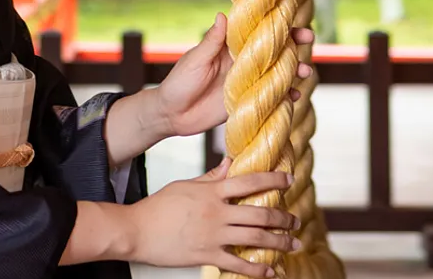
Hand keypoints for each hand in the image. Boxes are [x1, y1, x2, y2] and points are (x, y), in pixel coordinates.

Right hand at [126, 159, 299, 277]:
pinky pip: (238, 264)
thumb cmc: (158, 206)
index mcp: (211, 191)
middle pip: (260, 213)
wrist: (137, 230)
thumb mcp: (185, 185)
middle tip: (296, 220)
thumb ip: (210, 177)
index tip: (289, 179)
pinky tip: (271, 270)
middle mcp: (216, 212)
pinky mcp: (206, 256)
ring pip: (256, 238)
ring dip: (279, 241)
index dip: (273, 179)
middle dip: (283, 217)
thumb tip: (230, 163)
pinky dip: (258, 269)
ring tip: (293, 243)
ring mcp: (213, 235)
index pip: (249, 181)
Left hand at [154, 14, 316, 138]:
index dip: (274, 22)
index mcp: (228, 46)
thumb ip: (211, 42)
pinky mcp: (248, 101)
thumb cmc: (179, 82)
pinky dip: (285, 97)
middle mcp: (241, 61)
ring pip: (276, 72)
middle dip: (292, 43)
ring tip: (305, 72)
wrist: (172, 114)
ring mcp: (246, 81)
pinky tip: (294, 98)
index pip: (255, 30)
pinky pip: (271, 97)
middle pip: (272, 49)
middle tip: (309, 39)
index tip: (293, 15)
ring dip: (293, 70)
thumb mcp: (195, 60)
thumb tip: (222, 14)